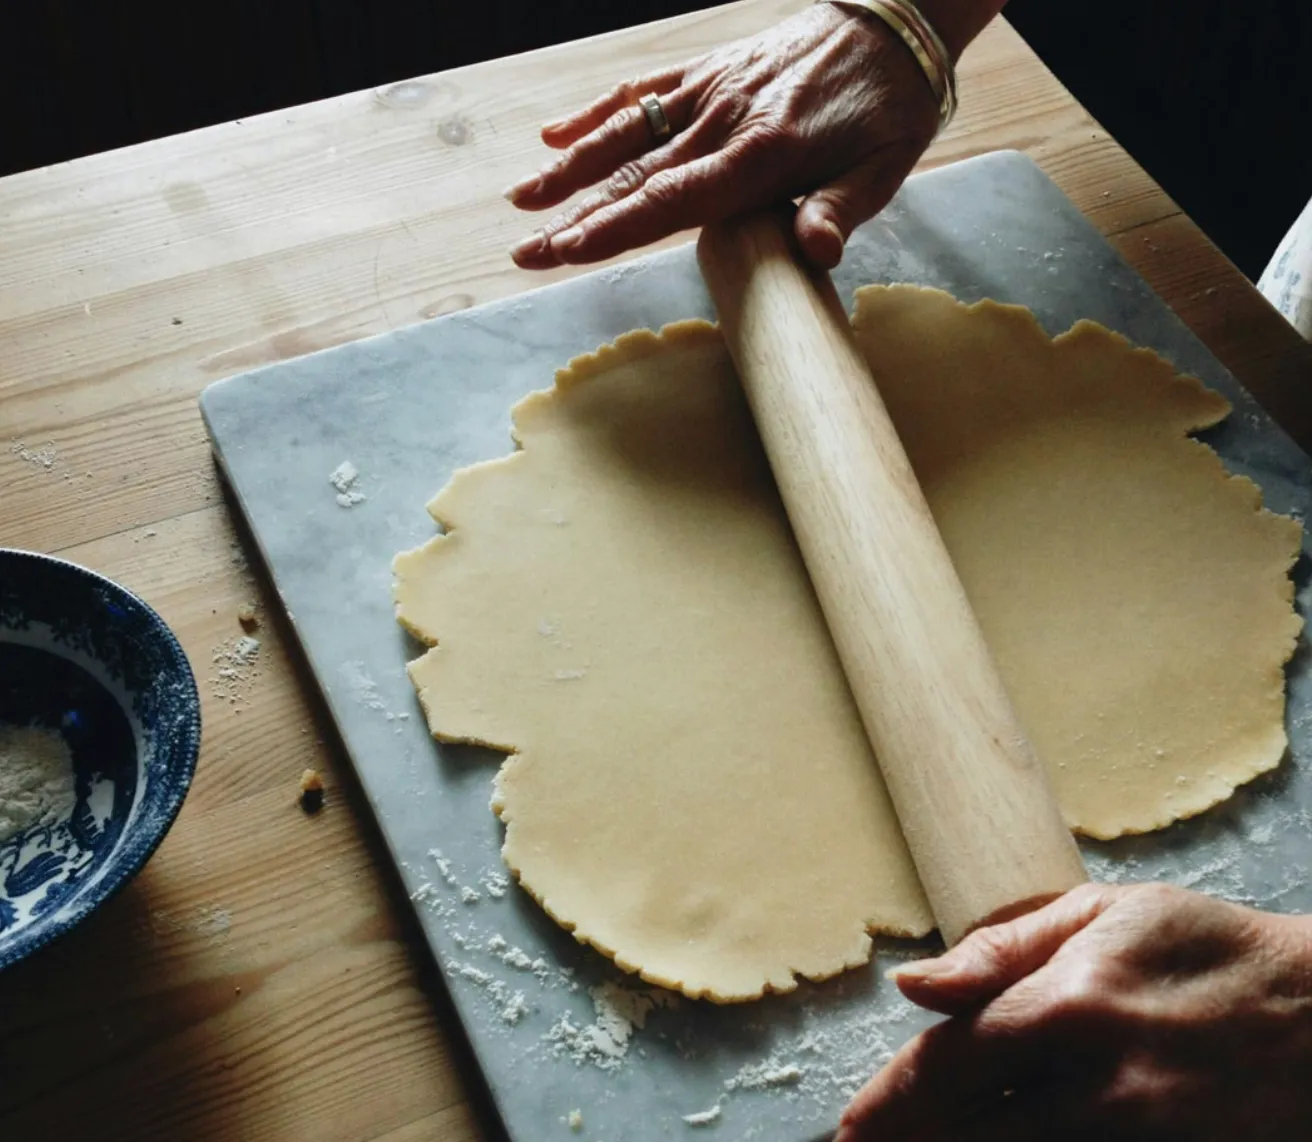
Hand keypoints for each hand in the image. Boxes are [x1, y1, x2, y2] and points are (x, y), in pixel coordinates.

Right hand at [505, 3, 944, 271]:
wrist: (897, 21)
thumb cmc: (890, 105)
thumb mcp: (884, 166)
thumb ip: (841, 209)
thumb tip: (815, 254)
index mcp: (762, 154)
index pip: (672, 199)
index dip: (614, 228)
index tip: (566, 251)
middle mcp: (723, 120)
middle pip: (634, 176)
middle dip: (574, 217)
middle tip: (526, 251)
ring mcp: (710, 90)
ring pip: (626, 133)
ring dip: (569, 168)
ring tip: (523, 199)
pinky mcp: (709, 68)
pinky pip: (644, 90)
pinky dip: (597, 111)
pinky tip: (555, 132)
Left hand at [839, 883, 1311, 1140]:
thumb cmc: (1208, 951)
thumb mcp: (1105, 913)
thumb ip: (1000, 950)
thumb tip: (914, 983)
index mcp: (1071, 1007)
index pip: (949, 1066)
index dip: (889, 1101)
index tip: (853, 1124)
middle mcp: (1098, 1088)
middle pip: (970, 1134)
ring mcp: (1139, 1141)